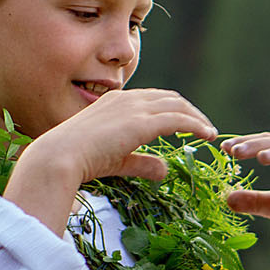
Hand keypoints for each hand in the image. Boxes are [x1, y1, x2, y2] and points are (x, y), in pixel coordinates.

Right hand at [7, 89, 215, 233]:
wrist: (60, 157)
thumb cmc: (81, 160)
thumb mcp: (117, 160)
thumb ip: (142, 162)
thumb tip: (165, 171)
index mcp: (117, 101)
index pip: (154, 99)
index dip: (175, 109)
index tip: (189, 124)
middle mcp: (127, 98)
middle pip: (170, 98)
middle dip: (191, 111)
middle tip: (205, 127)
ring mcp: (134, 108)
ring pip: (177, 105)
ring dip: (197, 118)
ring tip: (210, 132)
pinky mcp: (140, 122)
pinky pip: (177, 119)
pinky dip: (195, 125)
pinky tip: (206, 135)